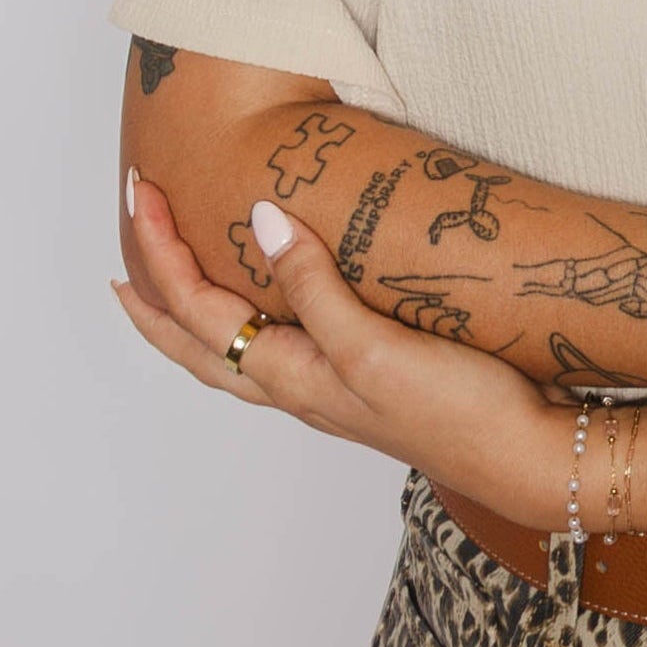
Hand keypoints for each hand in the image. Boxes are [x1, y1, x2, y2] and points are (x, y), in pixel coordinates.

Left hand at [113, 179, 568, 527]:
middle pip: (195, 346)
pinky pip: (280, 346)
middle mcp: (296, 386)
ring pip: (232, 353)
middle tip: (124, 250)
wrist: (522, 452)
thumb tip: (260, 221)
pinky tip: (277, 303)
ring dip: (192, 317)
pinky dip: (252, 320)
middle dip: (152, 298)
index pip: (197, 310)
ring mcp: (328, 387)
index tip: (141, 194)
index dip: (160, 252)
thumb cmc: (454, 407)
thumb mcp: (373, 344)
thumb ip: (313, 286)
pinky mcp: (364, 379)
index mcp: (288, 376)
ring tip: (174, 283)